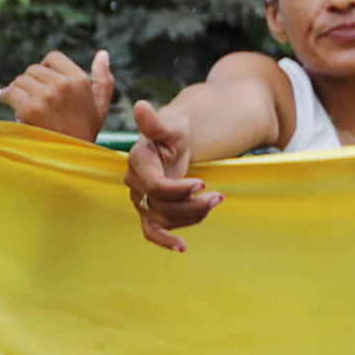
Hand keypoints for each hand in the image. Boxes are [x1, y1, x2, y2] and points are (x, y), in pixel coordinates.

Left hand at [0, 48, 116, 141]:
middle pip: (33, 70)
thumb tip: (103, 53)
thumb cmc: (84, 131)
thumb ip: (103, 79)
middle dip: (29, 82)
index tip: (41, 82)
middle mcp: (64, 85)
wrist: (70, 159)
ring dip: (17, 90)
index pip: (53, 57)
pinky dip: (5, 96)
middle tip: (29, 96)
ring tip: (20, 101)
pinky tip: (5, 100)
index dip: (44, 68)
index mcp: (80, 80)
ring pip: (20, 80)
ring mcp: (46, 96)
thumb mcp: (100, 105)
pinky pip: (11, 92)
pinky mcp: (30, 109)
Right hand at [123, 98, 221, 251]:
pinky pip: (151, 230)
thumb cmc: (174, 130)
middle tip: (219, 196)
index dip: (180, 190)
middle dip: (193, 205)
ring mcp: (140, 198)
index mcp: (138, 161)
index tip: (204, 184)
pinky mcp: (148, 209)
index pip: (156, 186)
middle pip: (162, 206)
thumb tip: (141, 106)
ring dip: (192, 216)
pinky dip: (165, 240)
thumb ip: (155, 122)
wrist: (174, 141)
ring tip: (215, 202)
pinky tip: (182, 247)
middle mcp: (134, 183)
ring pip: (164, 219)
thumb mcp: (171, 124)